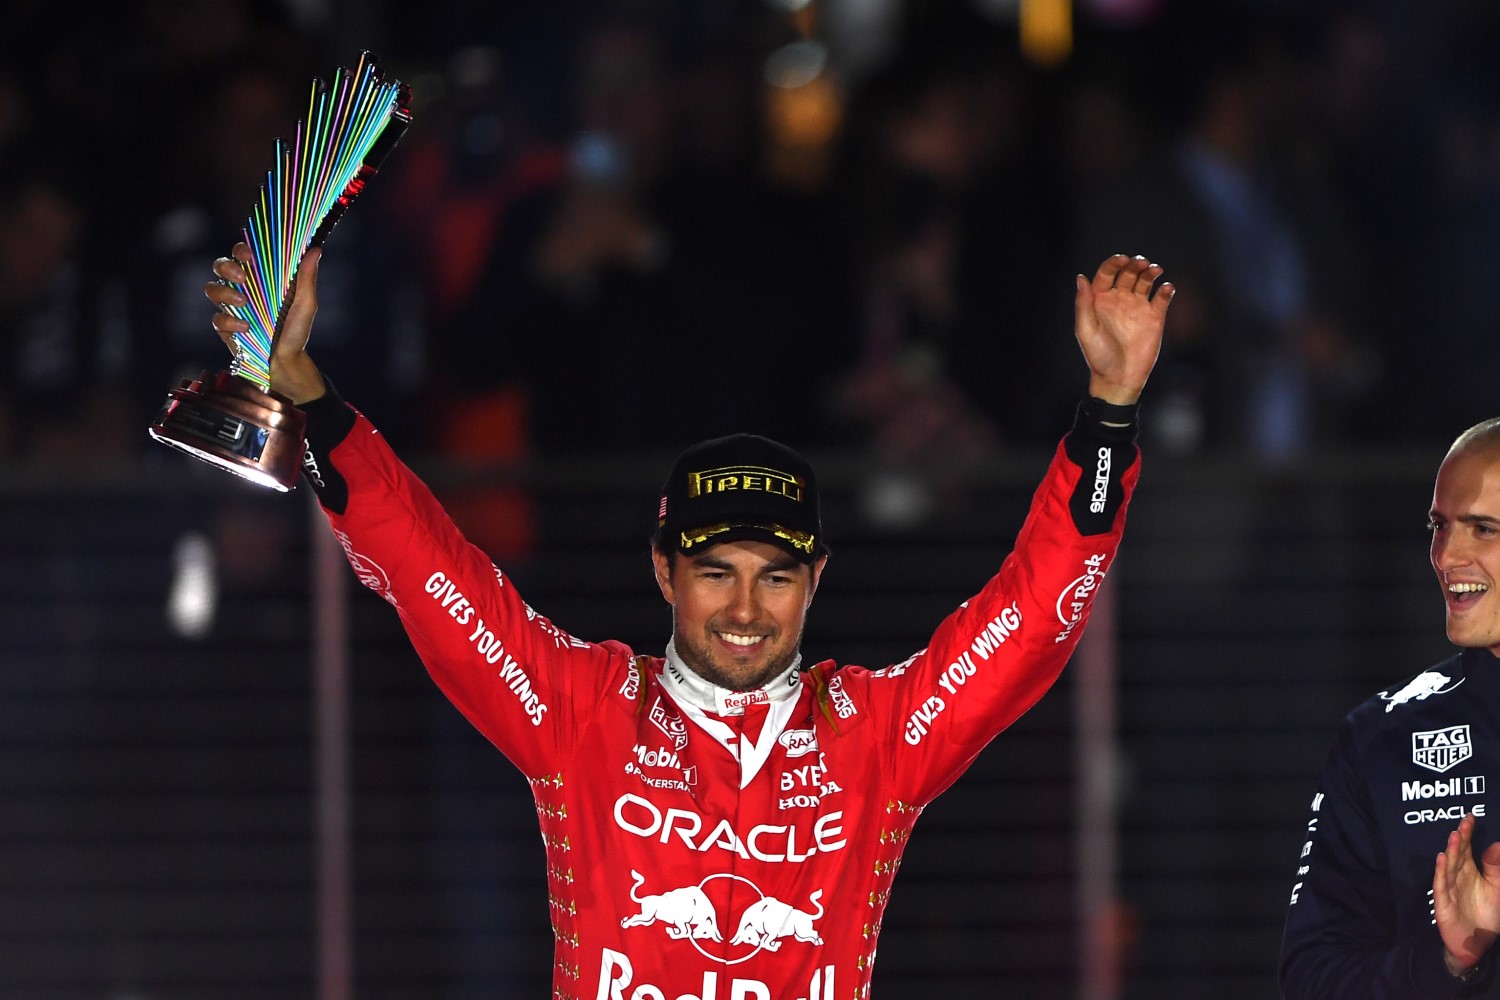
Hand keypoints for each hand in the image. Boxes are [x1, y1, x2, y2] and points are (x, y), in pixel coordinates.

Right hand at [204, 243, 325, 404]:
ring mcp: (231, 308)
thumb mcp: (306, 304)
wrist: (287, 362)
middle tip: (242, 278)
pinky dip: (229, 322)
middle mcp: (242, 289)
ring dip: (224, 293)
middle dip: (226, 267)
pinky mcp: (224, 328)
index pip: (243, 254)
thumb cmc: (297, 331)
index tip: (249, 254)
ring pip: (212, 289)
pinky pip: (216, 319)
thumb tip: (316, 249)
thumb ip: (307, 278)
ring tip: (243, 304)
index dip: (241, 249)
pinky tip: (246, 328)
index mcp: (261, 278)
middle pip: (220, 266)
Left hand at [1075, 254, 1173, 405]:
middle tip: (1142, 263)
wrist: (1119, 378)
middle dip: (1135, 264)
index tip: (1123, 259)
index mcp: (1101, 300)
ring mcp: (1138, 307)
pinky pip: (1162, 298)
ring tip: (1155, 270)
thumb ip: (1083, 304)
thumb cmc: (1098, 356)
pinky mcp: (1155, 317)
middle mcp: (1120, 299)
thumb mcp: (1085, 330)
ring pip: (1146, 280)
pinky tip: (1166, 288)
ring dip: (1151, 271)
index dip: (1114, 263)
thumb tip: (1081, 277)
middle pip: (1128, 272)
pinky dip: (1166, 290)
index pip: (1107, 272)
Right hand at [1433, 813, 1499, 974]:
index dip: (1468, 834)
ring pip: (1450, 867)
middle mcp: (1458, 877)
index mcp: (1470, 872)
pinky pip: (1442, 884)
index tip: (1470, 817)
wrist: (1476, 943)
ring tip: (1454, 836)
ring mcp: (1449, 889)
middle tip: (1463, 823)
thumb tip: (1497, 845)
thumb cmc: (1487, 914)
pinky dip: (1441, 871)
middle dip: (1460, 839)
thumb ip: (1496, 868)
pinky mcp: (1443, 902)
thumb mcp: (1497, 889)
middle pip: (1458, 854)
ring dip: (1451, 852)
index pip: (1467, 849)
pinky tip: (1442, 859)